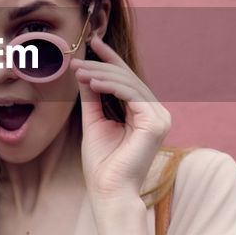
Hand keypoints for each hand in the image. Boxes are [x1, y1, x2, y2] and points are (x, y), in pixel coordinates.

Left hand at [73, 34, 171, 205]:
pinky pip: (131, 95)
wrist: (109, 192)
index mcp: (144, 114)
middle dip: (101, 65)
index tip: (93, 42)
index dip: (111, 59)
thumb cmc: (102, 164)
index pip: (127, 80)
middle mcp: (156, 114)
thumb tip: (86, 72)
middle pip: (128, 79)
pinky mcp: (156, 123)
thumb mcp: (94, 122)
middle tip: (76, 60)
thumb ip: (93, 98)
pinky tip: (91, 82)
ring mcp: (159, 118)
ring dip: (101, 74)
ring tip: (78, 71)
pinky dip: (110, 86)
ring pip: (129, 84)